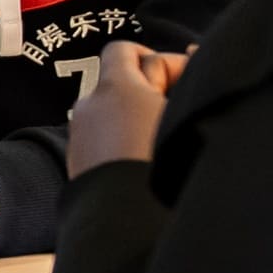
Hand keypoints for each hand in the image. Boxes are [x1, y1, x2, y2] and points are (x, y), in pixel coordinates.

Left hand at [67, 41, 193, 174]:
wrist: (128, 222)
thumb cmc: (162, 163)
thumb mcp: (184, 111)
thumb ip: (190, 77)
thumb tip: (194, 53)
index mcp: (115, 87)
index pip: (126, 50)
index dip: (160, 60)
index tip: (186, 82)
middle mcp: (90, 106)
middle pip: (122, 83)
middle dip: (152, 92)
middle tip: (180, 113)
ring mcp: (80, 137)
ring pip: (114, 115)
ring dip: (138, 120)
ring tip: (167, 141)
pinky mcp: (78, 165)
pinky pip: (103, 142)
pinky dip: (123, 143)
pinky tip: (148, 163)